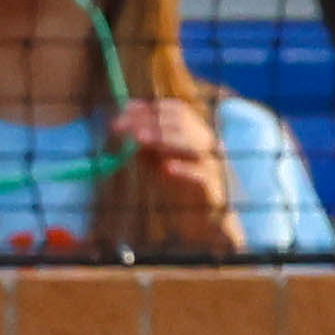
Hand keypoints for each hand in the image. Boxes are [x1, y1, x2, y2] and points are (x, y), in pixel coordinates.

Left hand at [104, 95, 237, 249]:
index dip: (148, 108)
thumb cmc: (181, 193)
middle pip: (181, 123)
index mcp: (195, 133)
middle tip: (121, 127)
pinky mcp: (213, 189)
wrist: (204, 225)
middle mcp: (206, 144)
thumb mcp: (158, 167)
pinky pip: (201, 176)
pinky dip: (184, 170)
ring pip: (193, 144)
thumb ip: (144, 150)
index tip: (123, 111)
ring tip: (139, 139)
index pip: (175, 110)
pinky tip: (166, 168)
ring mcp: (212, 165)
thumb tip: (124, 132)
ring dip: (163, 138)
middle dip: (148, 122)